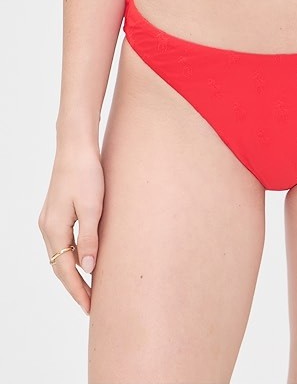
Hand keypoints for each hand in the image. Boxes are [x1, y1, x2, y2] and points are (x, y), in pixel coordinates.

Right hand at [38, 142, 104, 315]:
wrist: (75, 145)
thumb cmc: (86, 172)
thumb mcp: (93, 207)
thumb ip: (90, 239)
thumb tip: (88, 269)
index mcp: (54, 228)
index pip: (65, 270)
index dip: (78, 291)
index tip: (90, 308)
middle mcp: (47, 226)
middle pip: (59, 266)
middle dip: (74, 287)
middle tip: (91, 305)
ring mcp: (49, 219)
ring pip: (59, 255)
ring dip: (72, 272)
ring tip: (90, 288)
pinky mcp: (56, 211)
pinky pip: (61, 242)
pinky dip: (71, 256)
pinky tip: (84, 260)